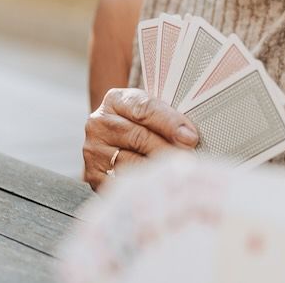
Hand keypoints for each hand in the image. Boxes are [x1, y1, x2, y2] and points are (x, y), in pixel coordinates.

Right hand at [83, 88, 198, 189]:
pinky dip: (143, 185)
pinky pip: (121, 183)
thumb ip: (167, 116)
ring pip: (131, 162)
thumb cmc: (141, 121)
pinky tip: (159, 185)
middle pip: (139, 137)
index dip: (170, 123)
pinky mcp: (94, 176)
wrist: (112, 137)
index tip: (191, 137)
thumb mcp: (150, 108)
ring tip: (178, 172)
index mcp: (116, 100)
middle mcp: (99, 124)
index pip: (144, 109)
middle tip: (190, 158)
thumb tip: (189, 137)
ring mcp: (94, 151)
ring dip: (157, 168)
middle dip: (168, 148)